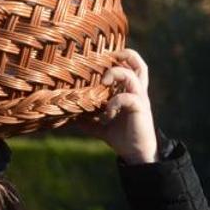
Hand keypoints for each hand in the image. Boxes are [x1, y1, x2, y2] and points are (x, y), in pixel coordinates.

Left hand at [83, 49, 157, 164]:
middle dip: (126, 55)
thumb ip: (88, 119)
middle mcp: (137, 92)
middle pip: (140, 64)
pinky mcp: (140, 109)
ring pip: (132, 76)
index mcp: (130, 92)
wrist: (136, 154)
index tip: (103, 57)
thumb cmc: (122, 138)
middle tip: (109, 57)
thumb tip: (70, 117)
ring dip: (115, 74)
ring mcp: (140, 99)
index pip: (131, 67)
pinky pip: (127, 97)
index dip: (121, 58)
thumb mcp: (100, 127)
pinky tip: (107, 114)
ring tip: (102, 82)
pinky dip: (114, 102)